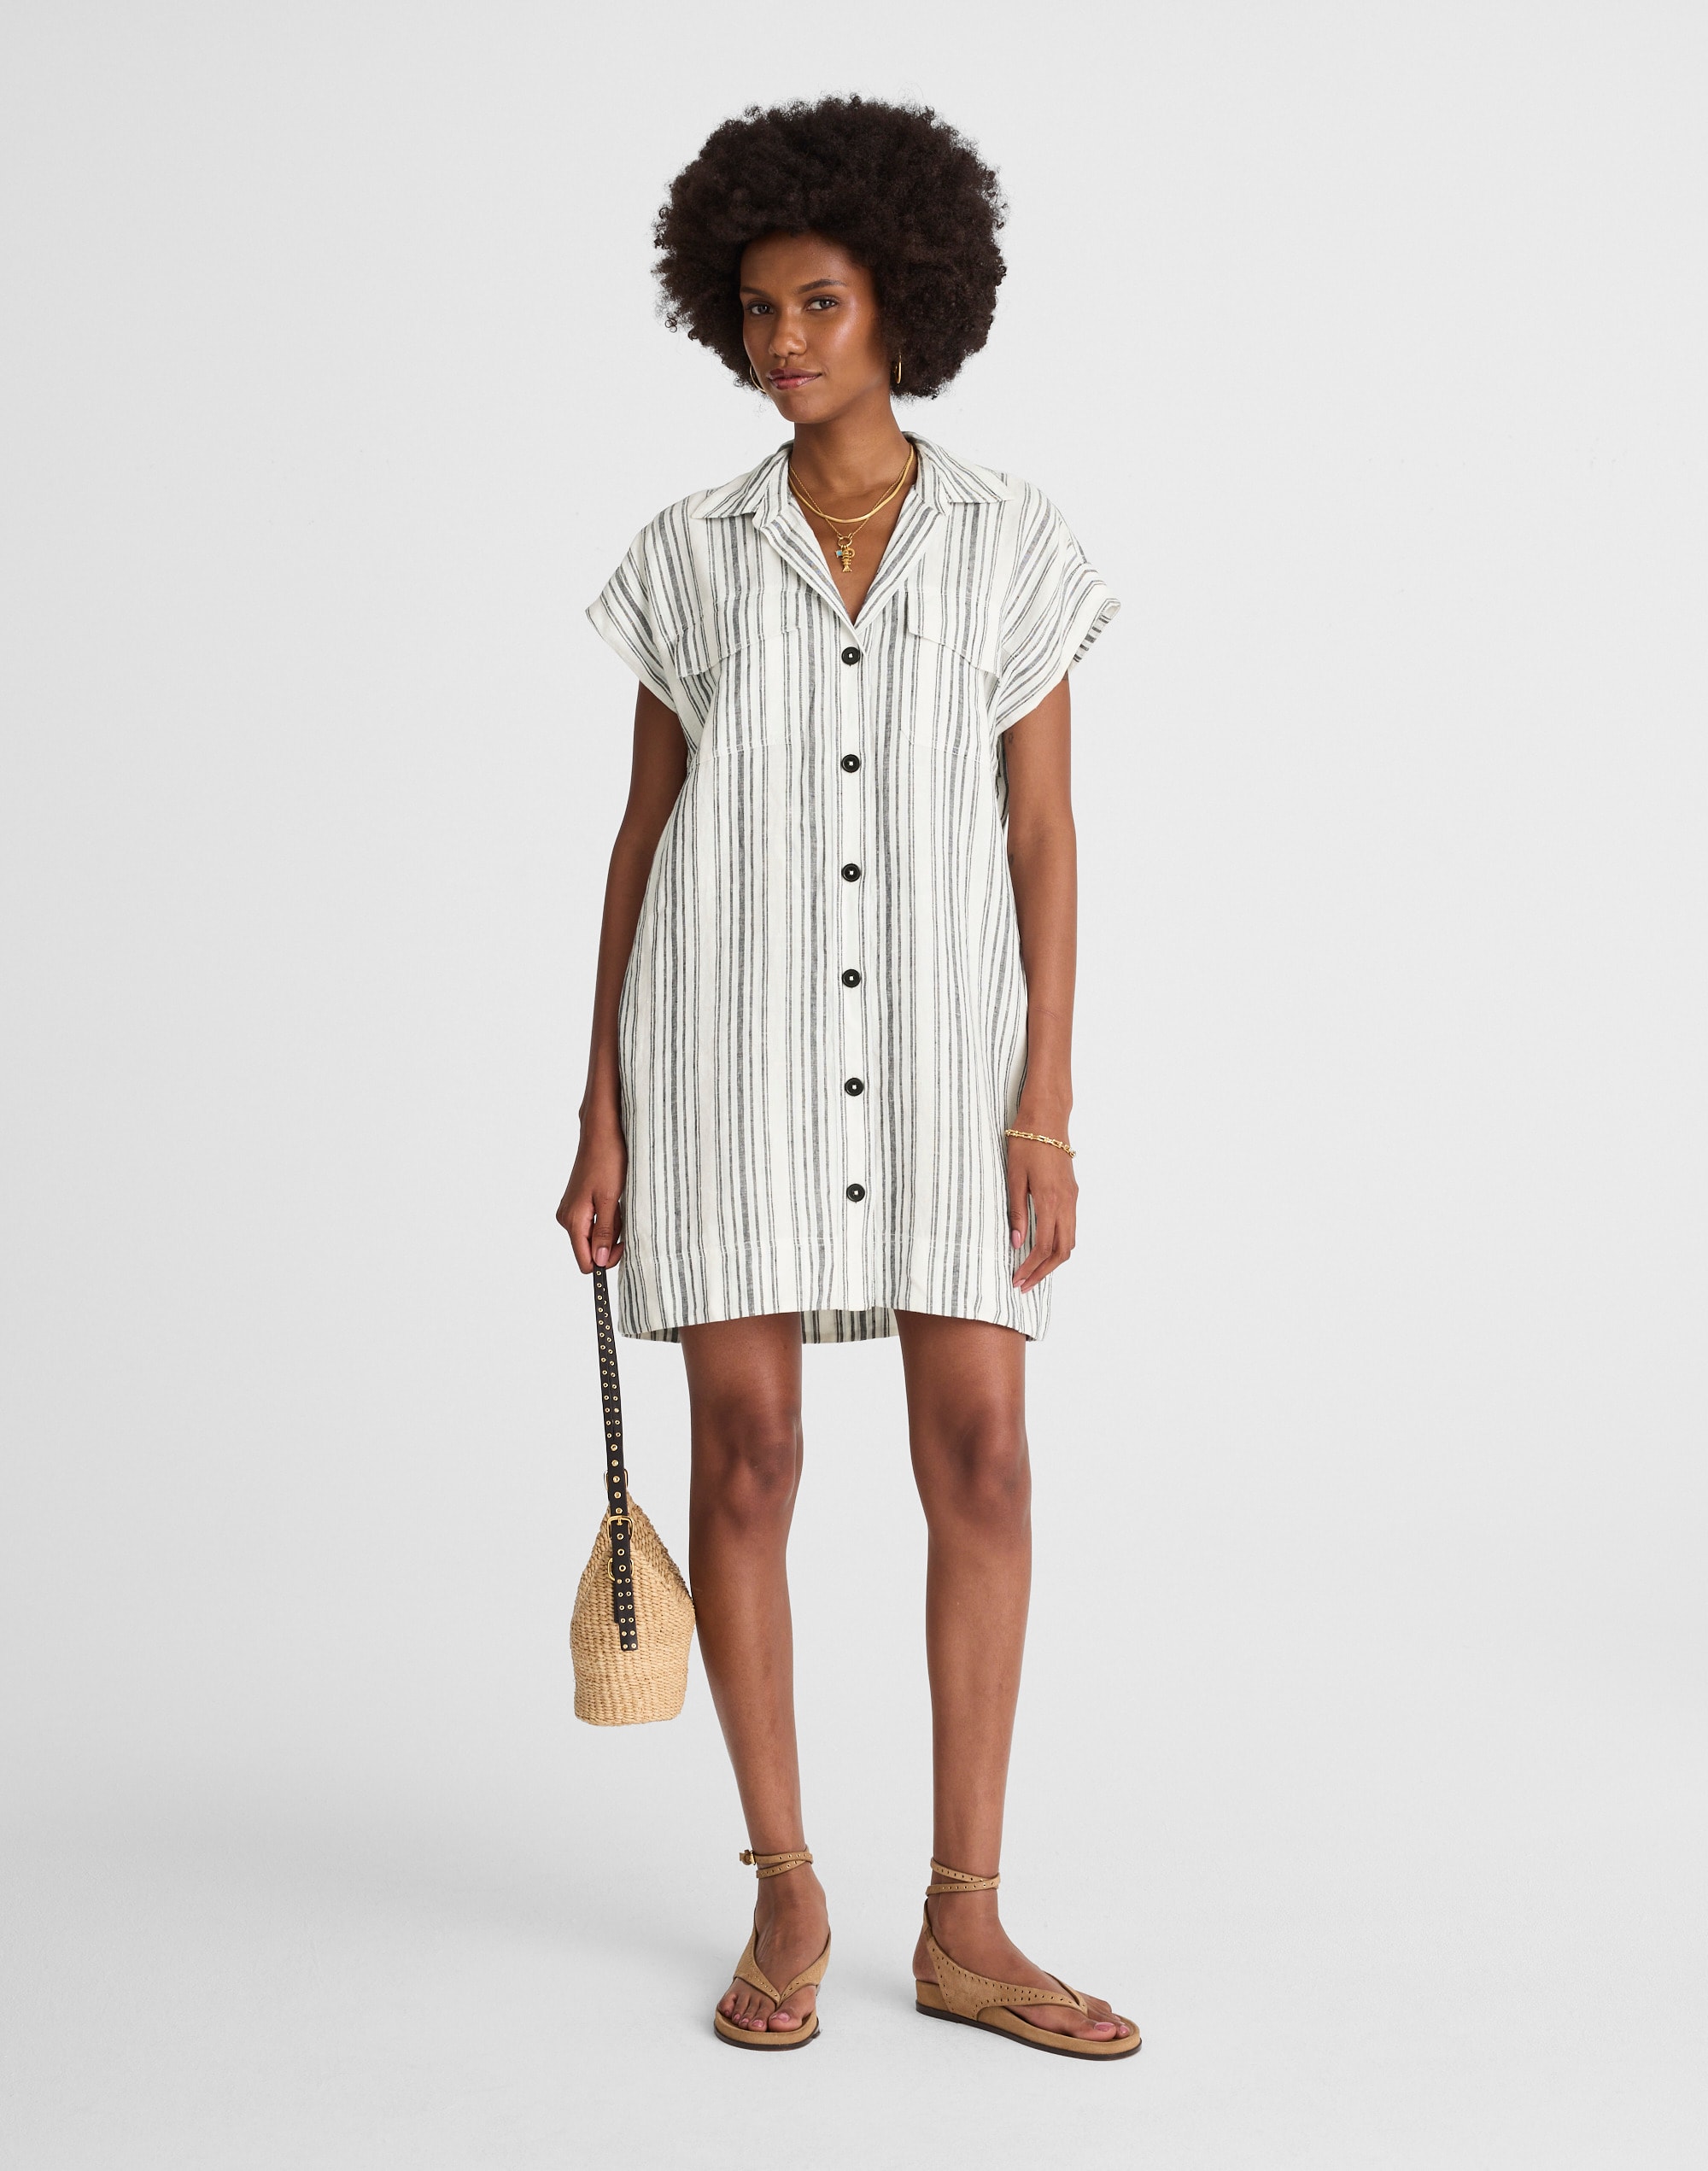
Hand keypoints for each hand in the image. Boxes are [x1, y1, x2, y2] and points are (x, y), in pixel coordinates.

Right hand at [556, 1116, 628, 1272]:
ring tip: (617, 1202)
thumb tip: (599, 1261)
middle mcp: (567, 1218)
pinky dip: (609, 1215)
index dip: (606, 1260)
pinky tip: (613, 1199)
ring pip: (596, 1235)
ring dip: (612, 1226)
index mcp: (572, 1220)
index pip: (585, 1261)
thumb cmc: (607, 1161)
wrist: (601, 1133)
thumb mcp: (610, 1200)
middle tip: (622, 1215)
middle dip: (611, 1240)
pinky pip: (596, 1221)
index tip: (623, 1246)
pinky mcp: (579, 1203)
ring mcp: (572, 1210)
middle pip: (591, 1249)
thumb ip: (604, 1232)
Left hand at [1004, 1129, 1076, 1292]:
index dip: (1030, 1267)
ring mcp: (1072, 1198)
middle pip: (1062, 1251)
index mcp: (1050, 1200)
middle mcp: (1066, 1202)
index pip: (1043, 1246)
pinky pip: (1071, 1227)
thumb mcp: (1014, 1177)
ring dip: (1053, 1260)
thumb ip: (1017, 1211)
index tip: (1016, 1279)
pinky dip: (1059, 1244)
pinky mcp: (1072, 1193)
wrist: (1047, 1118)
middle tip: (1024, 1285)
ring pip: (1070, 1240)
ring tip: (1033, 1272)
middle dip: (1043, 1272)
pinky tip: (1044, 1248)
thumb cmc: (1026, 1143)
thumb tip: (1017, 1243)